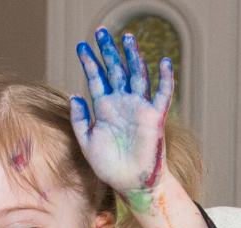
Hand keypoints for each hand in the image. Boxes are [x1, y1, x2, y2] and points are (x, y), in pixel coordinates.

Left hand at [70, 26, 172, 212]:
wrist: (130, 183)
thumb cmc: (108, 165)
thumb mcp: (87, 142)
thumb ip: (79, 119)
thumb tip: (75, 95)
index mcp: (105, 108)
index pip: (96, 79)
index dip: (90, 62)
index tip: (81, 46)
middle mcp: (122, 103)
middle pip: (116, 70)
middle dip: (109, 51)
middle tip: (102, 31)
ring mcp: (139, 108)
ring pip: (137, 76)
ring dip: (133, 57)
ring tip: (128, 38)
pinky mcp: (155, 117)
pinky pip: (162, 94)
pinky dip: (165, 78)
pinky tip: (164, 61)